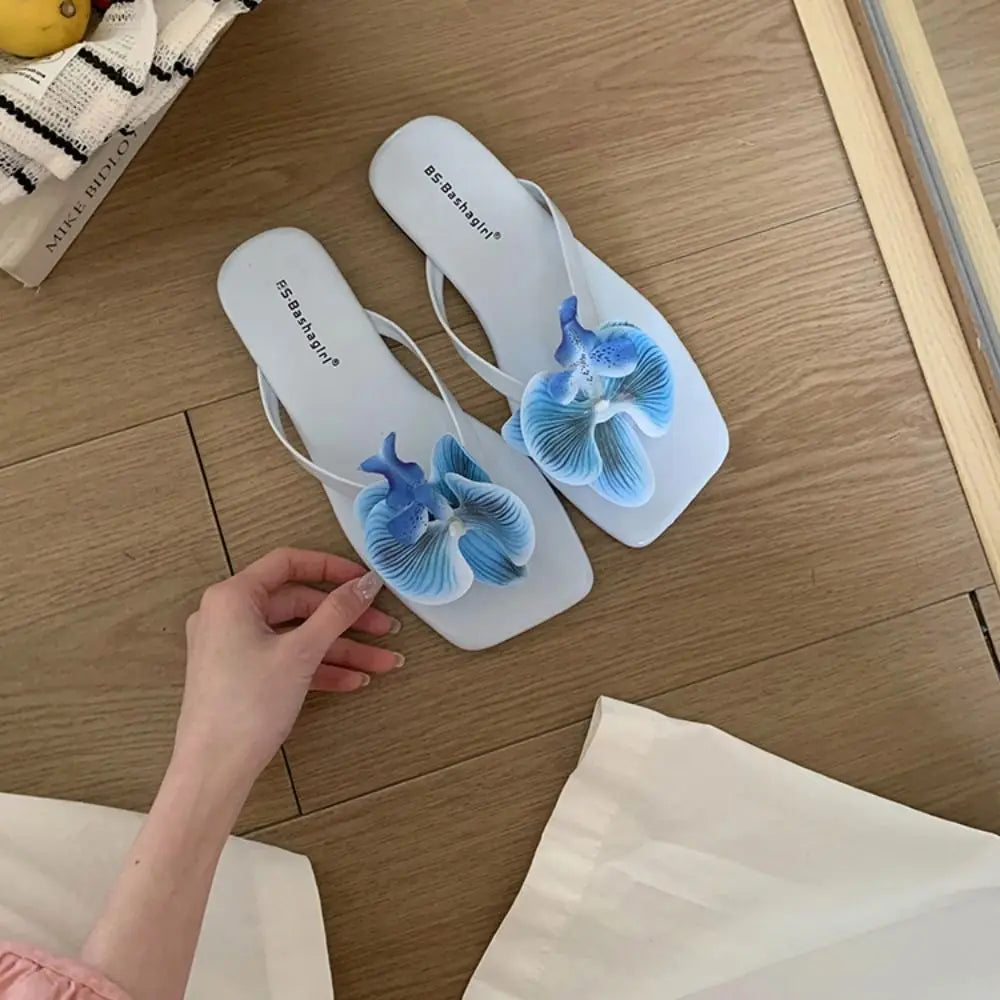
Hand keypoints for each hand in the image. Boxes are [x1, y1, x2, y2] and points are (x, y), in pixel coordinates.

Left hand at [175, 547, 402, 791]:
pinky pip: (286, 660)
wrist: (214, 769)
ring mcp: (234, 647)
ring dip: (342, 649)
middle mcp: (228, 615)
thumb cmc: (248, 703)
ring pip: (298, 637)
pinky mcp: (241, 675)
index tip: (364, 580)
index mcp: (232, 597)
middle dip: (346, 621)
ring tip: (383, 663)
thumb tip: (367, 583)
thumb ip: (337, 613)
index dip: (330, 567)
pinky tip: (354, 680)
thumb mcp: (301, 652)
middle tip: (385, 629)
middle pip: (299, 604)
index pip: (287, 563)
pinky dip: (319, 667)